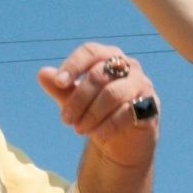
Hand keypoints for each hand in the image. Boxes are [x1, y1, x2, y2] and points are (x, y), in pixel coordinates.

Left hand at [38, 42, 159, 168]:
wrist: (122, 141)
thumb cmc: (97, 113)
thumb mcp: (74, 101)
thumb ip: (60, 88)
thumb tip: (42, 74)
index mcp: (109, 57)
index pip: (90, 52)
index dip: (73, 65)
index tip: (59, 83)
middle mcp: (129, 67)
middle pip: (98, 75)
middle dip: (78, 98)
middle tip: (65, 119)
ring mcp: (142, 85)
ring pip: (113, 94)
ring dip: (92, 113)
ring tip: (79, 129)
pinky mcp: (150, 106)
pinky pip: (128, 112)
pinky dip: (109, 124)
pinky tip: (97, 135)